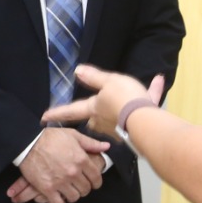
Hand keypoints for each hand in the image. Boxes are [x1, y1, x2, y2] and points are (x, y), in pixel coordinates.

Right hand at [6, 127, 109, 202]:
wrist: (28, 143)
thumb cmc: (50, 137)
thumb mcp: (73, 135)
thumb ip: (91, 143)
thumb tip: (107, 147)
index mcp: (81, 159)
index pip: (96, 178)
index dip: (96, 182)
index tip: (93, 183)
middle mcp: (73, 172)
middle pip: (85, 189)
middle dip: (84, 188)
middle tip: (79, 186)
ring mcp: (60, 182)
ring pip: (74, 197)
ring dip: (72, 195)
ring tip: (68, 190)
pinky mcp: (47, 189)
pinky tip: (58, 198)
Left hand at [42, 67, 164, 137]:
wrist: (145, 120)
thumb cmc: (123, 99)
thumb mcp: (109, 81)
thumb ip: (94, 77)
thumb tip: (77, 71)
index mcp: (94, 109)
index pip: (71, 111)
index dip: (57, 113)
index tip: (43, 118)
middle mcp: (103, 122)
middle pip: (94, 121)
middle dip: (96, 116)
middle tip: (99, 109)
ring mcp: (118, 129)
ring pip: (118, 118)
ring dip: (125, 107)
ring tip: (135, 95)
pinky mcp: (136, 131)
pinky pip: (141, 112)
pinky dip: (148, 98)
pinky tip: (158, 82)